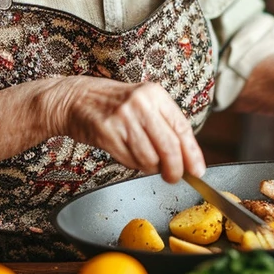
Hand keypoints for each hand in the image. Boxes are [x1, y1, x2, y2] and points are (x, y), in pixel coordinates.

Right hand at [43, 76, 205, 181]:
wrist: (76, 98)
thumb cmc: (113, 104)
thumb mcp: (143, 103)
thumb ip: (164, 125)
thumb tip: (187, 157)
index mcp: (155, 94)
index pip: (182, 128)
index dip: (192, 153)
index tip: (198, 171)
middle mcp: (141, 104)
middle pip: (169, 147)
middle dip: (175, 169)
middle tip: (174, 178)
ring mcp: (123, 118)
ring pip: (150, 158)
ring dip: (151, 167)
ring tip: (144, 160)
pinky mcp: (107, 132)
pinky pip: (130, 160)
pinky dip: (134, 165)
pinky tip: (128, 155)